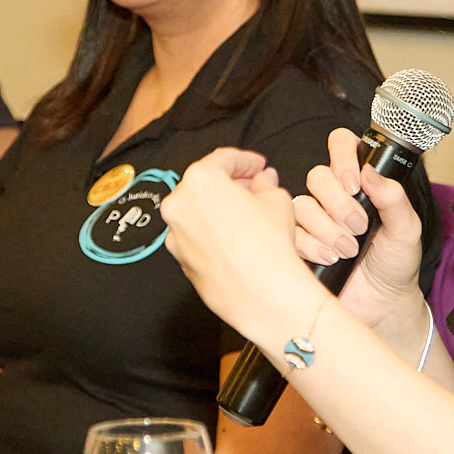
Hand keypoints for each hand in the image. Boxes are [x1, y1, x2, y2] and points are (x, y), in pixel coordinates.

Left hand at [161, 147, 309, 338]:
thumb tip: (262, 181)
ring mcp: (176, 234)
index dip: (246, 160)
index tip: (257, 165)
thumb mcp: (277, 201)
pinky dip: (213, 232)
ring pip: (198, 212)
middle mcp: (179, 205)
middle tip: (253, 187)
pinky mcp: (180, 259)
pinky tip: (236, 239)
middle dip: (230, 184)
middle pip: (204, 184)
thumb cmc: (268, 247)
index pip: (223, 159)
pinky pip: (197, 236)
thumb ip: (265, 184)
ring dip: (219, 208)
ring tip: (247, 215)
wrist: (262, 295)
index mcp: (200, 181)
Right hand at [293, 127, 425, 332]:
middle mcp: (333, 197)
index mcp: (359, 184)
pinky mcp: (297, 243)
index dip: (342, 156)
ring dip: (327, 229)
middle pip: (317, 176)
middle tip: (359, 227)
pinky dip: (311, 246)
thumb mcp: (407, 229)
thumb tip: (371, 173)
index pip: (341, 145)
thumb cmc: (396, 264)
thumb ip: (394, 198)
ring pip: (301, 205)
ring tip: (348, 250)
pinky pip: (289, 232)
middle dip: (338, 204)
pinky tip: (330, 258)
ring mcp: (313, 220)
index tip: (354, 183)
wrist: (382, 305)